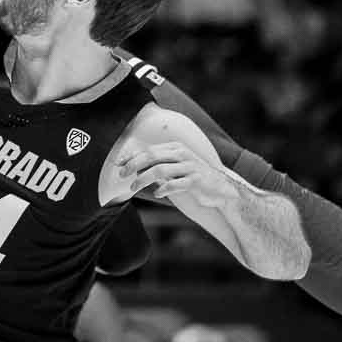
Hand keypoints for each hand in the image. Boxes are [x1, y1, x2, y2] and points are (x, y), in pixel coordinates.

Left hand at [118, 142, 234, 207]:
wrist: (222, 189)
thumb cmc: (195, 178)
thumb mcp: (175, 169)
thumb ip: (158, 167)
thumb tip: (135, 169)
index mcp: (175, 148)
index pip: (149, 150)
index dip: (133, 156)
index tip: (119, 164)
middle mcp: (181, 153)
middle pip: (152, 156)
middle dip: (134, 165)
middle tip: (122, 174)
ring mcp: (189, 166)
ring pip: (161, 169)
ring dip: (144, 178)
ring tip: (134, 187)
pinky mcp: (196, 180)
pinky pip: (176, 183)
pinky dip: (164, 188)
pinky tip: (157, 193)